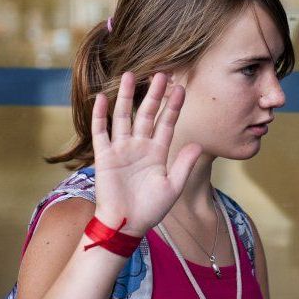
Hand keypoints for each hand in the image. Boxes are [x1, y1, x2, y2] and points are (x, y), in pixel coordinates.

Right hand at [90, 71, 201, 235]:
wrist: (126, 225)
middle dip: (154, 94)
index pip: (167, 123)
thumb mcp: (173, 186)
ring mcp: (121, 149)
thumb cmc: (150, 209)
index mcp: (158, 152)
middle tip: (162, 73)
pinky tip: (102, 98)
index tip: (180, 87)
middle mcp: (139, 146)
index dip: (173, 106)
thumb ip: (184, 164)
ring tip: (131, 75)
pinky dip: (100, 115)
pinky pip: (101, 132)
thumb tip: (199, 144)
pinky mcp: (104, 157)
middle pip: (147, 113)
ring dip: (127, 97)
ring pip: (124, 117)